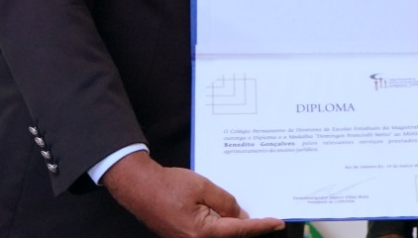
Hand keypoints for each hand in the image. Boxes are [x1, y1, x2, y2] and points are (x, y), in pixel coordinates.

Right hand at [103, 152, 285, 237]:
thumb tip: (240, 215)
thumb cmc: (168, 185)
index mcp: (203, 232)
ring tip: (251, 216)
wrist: (139, 188)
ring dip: (235, 227)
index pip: (240, 230)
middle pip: (232, 236)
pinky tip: (229, 215)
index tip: (278, 223)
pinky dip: (222, 226)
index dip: (262, 226)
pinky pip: (210, 234)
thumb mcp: (203, 187)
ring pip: (221, 236)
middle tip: (269, 220)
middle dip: (250, 228)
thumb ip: (225, 202)